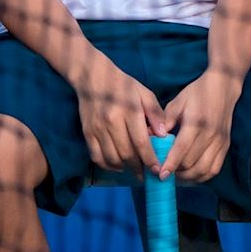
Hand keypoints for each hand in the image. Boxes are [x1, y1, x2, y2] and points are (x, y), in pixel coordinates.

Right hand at [73, 60, 167, 174]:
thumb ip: (155, 113)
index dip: (149, 159)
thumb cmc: (124, 86)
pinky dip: (108, 166)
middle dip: (138, 167)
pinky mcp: (87, 133)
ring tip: (135, 170)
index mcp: (128, 111)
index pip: (140, 142)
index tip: (156, 170)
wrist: (94, 78)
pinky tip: (118, 166)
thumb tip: (163, 135)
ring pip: (111, 158)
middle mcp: (111, 122)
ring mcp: (97, 129)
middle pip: (126, 153)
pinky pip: (96, 157)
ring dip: (124, 168)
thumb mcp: (144, 94)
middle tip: (147, 173)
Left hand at [162, 70, 241, 182]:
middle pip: (191, 163)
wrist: (223, 88)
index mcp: (196, 123)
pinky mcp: (226, 146)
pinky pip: (214, 169)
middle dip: (176, 172)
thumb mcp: (177, 103)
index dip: (170, 164)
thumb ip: (164, 122)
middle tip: (164, 173)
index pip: (182, 149)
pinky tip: (191, 174)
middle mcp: (210, 135)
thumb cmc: (197, 94)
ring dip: (188, 177)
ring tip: (176, 176)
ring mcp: (220, 142)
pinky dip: (201, 176)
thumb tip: (148, 138)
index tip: (160, 174)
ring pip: (203, 170)